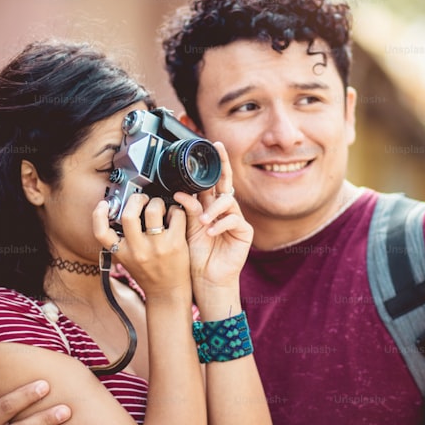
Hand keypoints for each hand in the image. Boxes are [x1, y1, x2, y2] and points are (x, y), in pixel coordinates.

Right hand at [92, 194, 190, 298]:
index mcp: (122, 253)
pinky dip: (175, 211)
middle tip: (142, 199)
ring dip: (157, 202)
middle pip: (128, 215)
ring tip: (160, 206)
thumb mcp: (127, 260)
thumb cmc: (148, 275)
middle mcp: (137, 250)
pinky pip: (175, 215)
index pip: (101, 233)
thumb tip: (121, 215)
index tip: (104, 204)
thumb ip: (122, 242)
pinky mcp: (176, 244)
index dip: (98, 215)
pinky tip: (174, 216)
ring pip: (153, 210)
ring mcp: (157, 247)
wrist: (167, 294)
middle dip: (136, 199)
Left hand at [173, 142, 252, 309]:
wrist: (205, 280)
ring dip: (213, 209)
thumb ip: (187, 210)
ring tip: (203, 222)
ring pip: (227, 201)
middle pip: (225, 181)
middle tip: (219, 148)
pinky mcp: (244, 232)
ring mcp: (235, 219)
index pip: (211, 180)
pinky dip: (220, 224)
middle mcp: (222, 209)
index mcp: (208, 206)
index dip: (213, 163)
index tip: (211, 144)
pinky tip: (211, 232)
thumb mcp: (187, 230)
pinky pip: (234, 219)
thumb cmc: (195, 256)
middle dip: (223, 164)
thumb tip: (181, 192)